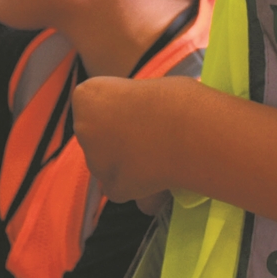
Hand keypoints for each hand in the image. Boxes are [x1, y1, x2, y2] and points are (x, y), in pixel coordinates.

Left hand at [74, 75, 192, 202]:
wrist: (192, 131)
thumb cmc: (175, 98)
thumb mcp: (142, 89)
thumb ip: (127, 105)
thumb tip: (131, 124)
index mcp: (86, 97)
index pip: (93, 105)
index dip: (118, 107)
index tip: (140, 107)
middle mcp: (83, 129)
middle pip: (97, 135)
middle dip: (117, 137)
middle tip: (149, 134)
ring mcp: (95, 162)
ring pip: (107, 163)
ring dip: (126, 161)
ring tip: (158, 154)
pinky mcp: (112, 188)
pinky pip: (122, 187)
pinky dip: (136, 184)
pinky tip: (158, 174)